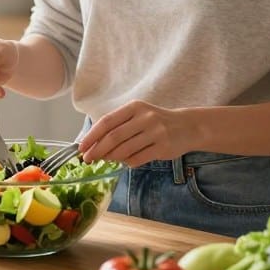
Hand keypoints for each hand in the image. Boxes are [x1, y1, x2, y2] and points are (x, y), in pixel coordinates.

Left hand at [78, 100, 193, 167]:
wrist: (188, 126)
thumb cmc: (156, 121)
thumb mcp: (138, 115)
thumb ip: (118, 126)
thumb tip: (94, 143)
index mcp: (134, 107)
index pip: (107, 121)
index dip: (92, 136)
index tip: (81, 147)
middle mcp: (145, 118)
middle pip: (114, 137)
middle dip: (97, 150)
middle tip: (87, 159)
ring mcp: (155, 132)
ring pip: (125, 150)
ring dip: (111, 157)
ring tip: (104, 160)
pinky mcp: (163, 147)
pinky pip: (138, 159)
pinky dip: (127, 162)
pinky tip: (124, 161)